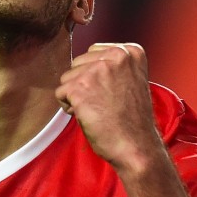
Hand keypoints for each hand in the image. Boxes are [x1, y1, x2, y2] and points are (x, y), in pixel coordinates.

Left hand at [55, 42, 162, 170]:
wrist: (136, 145)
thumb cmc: (133, 119)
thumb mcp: (132, 80)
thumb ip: (114, 66)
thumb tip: (85, 64)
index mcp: (131, 52)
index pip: (94, 52)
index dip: (97, 75)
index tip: (113, 91)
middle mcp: (116, 56)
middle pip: (78, 62)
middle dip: (84, 83)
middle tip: (104, 102)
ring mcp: (97, 71)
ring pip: (67, 77)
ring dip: (76, 96)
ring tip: (97, 109)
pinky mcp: (80, 87)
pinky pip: (60, 93)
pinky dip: (69, 107)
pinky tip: (88, 115)